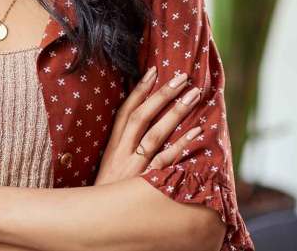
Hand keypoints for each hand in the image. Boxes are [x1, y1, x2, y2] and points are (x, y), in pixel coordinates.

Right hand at [94, 66, 204, 185]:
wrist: (99, 224)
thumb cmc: (108, 194)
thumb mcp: (109, 167)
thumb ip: (123, 147)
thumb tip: (140, 125)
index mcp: (112, 147)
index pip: (126, 112)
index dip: (139, 91)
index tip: (154, 71)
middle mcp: (122, 154)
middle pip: (142, 118)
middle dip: (162, 95)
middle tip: (181, 77)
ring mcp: (135, 168)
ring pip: (156, 135)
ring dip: (175, 113)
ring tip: (193, 95)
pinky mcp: (147, 184)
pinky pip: (167, 162)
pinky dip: (182, 145)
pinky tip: (197, 132)